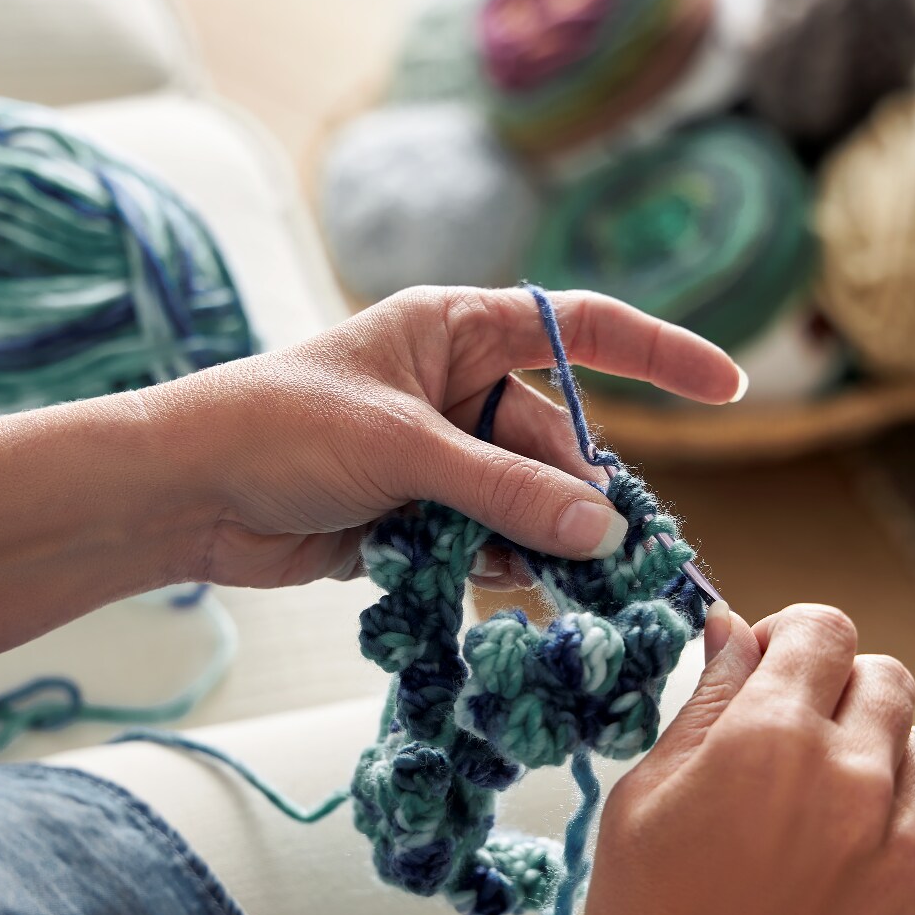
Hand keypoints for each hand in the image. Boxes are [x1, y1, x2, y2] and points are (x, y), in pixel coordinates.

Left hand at [145, 285, 742, 589]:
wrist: (185, 494)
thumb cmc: (279, 428)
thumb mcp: (404, 449)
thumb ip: (507, 490)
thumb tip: (607, 533)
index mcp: (458, 331)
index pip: (581, 327)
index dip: (659, 354)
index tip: (730, 388)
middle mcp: (459, 389)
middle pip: (558, 442)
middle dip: (583, 496)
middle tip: (624, 558)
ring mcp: (442, 456)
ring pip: (527, 502)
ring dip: (541, 542)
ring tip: (564, 583)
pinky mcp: (421, 516)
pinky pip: (488, 541)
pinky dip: (498, 567)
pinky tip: (492, 586)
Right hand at [582, 601, 914, 914]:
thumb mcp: (647, 790)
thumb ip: (705, 699)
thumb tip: (734, 630)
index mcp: (771, 735)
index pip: (823, 629)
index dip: (790, 638)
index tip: (769, 669)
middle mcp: (853, 776)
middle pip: (882, 677)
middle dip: (834, 690)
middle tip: (790, 740)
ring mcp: (906, 843)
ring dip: (880, 755)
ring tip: (829, 805)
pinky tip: (883, 839)